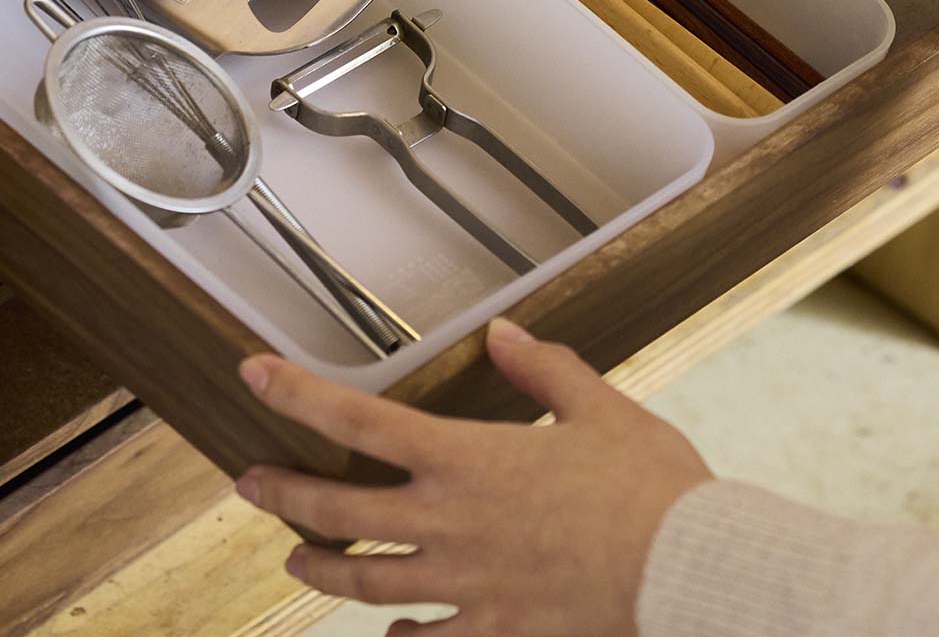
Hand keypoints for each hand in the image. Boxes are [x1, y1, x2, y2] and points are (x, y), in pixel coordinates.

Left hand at [235, 319, 710, 635]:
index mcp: (471, 459)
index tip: (254, 375)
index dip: (298, 396)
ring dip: (320, 568)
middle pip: (338, 515)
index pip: (361, 422)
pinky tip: (393, 634)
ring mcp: (468, 587)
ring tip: (293, 555)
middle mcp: (452, 525)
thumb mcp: (599, 406)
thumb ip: (543, 368)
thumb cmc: (648, 484)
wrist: (686, 571)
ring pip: (366, 585)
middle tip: (249, 481)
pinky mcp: (496, 633)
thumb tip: (502, 333)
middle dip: (282, 495)